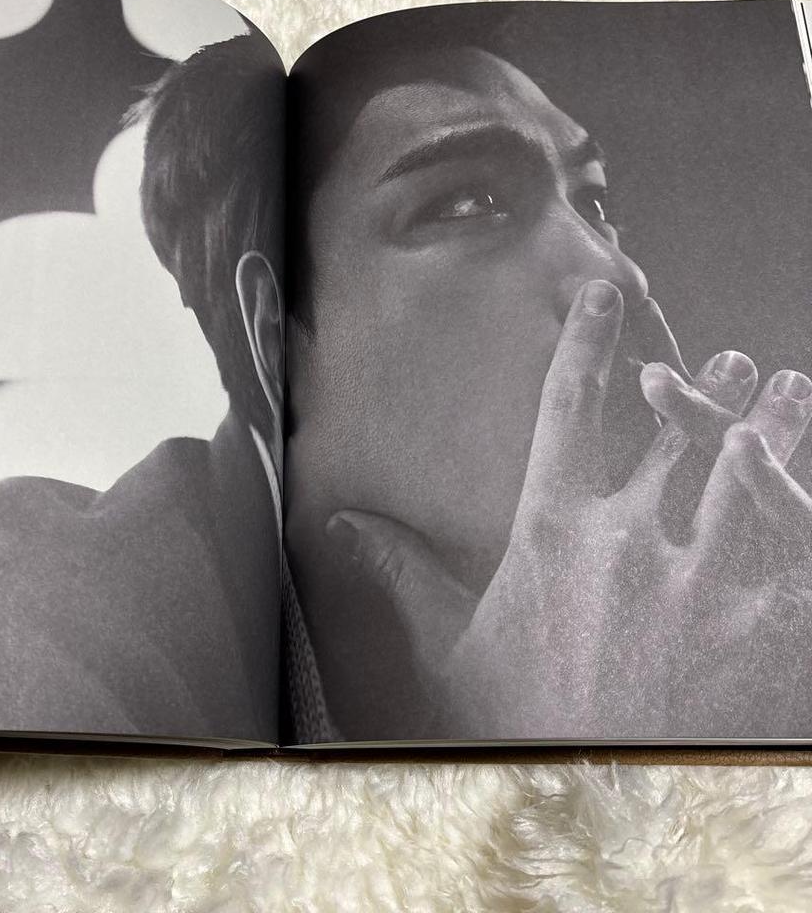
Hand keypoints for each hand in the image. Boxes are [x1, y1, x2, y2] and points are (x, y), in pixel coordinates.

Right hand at [326, 280, 811, 738]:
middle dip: (706, 386)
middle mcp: (633, 539)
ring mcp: (706, 578)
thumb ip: (401, 574)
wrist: (609, 809)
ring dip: (773, 424)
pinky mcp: (768, 623)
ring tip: (788, 389)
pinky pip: (798, 535)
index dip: (586, 342)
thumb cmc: (524, 722)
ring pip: (752, 468)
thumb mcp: (449, 648)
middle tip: (733, 361)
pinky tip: (808, 478)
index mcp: (555, 533)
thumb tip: (340, 521)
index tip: (601, 297)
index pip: (567, 408)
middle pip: (678, 430)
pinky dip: (804, 496)